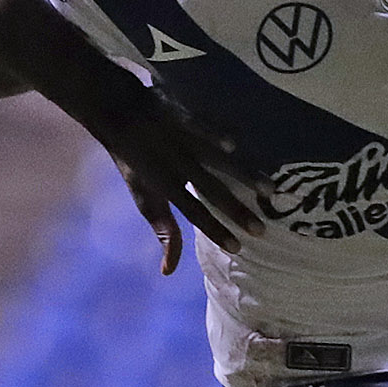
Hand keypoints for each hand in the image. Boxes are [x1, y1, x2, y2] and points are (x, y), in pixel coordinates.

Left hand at [91, 88, 264, 262]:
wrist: (118, 114)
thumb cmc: (137, 163)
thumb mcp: (145, 199)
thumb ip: (164, 232)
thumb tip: (168, 271)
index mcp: (166, 186)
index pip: (195, 214)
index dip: (216, 230)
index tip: (238, 247)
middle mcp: (176, 166)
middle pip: (211, 192)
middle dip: (235, 211)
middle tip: (260, 229)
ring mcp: (182, 141)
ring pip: (216, 161)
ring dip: (241, 175)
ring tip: (268, 190)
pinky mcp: (186, 118)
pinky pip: (202, 127)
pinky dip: (215, 134)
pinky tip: (233, 144)